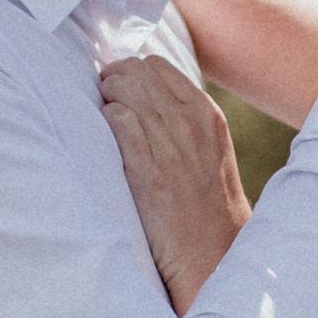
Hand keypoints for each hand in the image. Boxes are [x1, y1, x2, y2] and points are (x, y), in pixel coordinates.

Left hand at [101, 56, 251, 312]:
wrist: (212, 253)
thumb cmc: (203, 200)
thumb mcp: (208, 148)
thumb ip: (183, 116)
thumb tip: (140, 86)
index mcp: (206, 114)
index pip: (155, 65)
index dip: (130, 72)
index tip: (120, 90)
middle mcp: (191, 126)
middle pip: (135, 72)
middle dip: (113, 80)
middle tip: (104, 101)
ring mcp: (171, 149)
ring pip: (124, 91)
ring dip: (106, 98)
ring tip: (104, 118)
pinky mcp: (148, 176)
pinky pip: (118, 123)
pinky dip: (106, 121)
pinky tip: (106, 136)